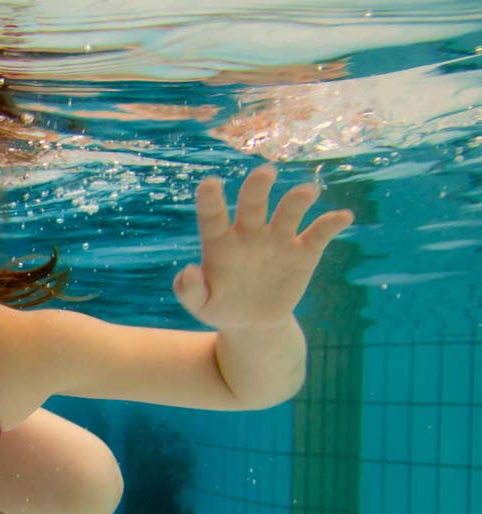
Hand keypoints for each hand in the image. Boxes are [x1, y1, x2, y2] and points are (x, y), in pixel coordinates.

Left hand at [173, 164, 353, 329]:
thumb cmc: (222, 307)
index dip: (211, 199)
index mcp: (220, 242)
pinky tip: (343, 217)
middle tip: (265, 173)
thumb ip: (190, 290)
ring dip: (298, 200)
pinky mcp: (303, 252)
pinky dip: (331, 223)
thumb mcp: (201, 305)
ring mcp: (278, 239)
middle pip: (253, 203)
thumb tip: (187, 271)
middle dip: (258, 186)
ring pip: (289, 211)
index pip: (213, 216)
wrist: (253, 323)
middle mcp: (249, 232)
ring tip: (307, 192)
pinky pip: (319, 233)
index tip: (210, 183)